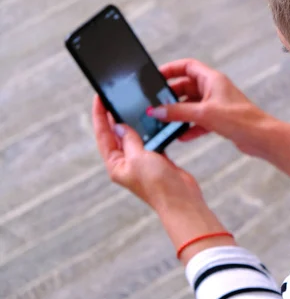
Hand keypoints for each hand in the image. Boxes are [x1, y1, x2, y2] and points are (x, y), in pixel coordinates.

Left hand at [91, 96, 202, 211]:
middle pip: (116, 135)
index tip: (99, 98)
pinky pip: (149, 141)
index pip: (103, 135)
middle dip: (114, 117)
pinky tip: (151, 121)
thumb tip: (120, 126)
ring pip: (133, 137)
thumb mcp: (138, 158)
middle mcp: (126, 163)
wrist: (181, 200)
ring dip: (133, 123)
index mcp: (116, 164)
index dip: (100, 116)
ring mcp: (142, 162)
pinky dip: (149, 131)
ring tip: (131, 105)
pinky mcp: (157, 161)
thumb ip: (129, 140)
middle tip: (114, 97)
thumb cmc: (158, 184)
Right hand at [150, 59, 273, 156]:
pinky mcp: (220, 119)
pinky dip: (190, 127)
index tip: (154, 77)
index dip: (170, 69)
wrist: (261, 138)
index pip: (187, 66)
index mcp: (212, 79)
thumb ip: (178, 111)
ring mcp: (217, 104)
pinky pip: (199, 120)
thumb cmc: (240, 119)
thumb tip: (157, 111)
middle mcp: (214, 89)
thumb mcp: (204, 113)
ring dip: (179, 113)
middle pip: (186, 86)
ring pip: (191, 105)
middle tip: (156, 105)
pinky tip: (181, 136)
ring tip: (164, 121)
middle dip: (171, 96)